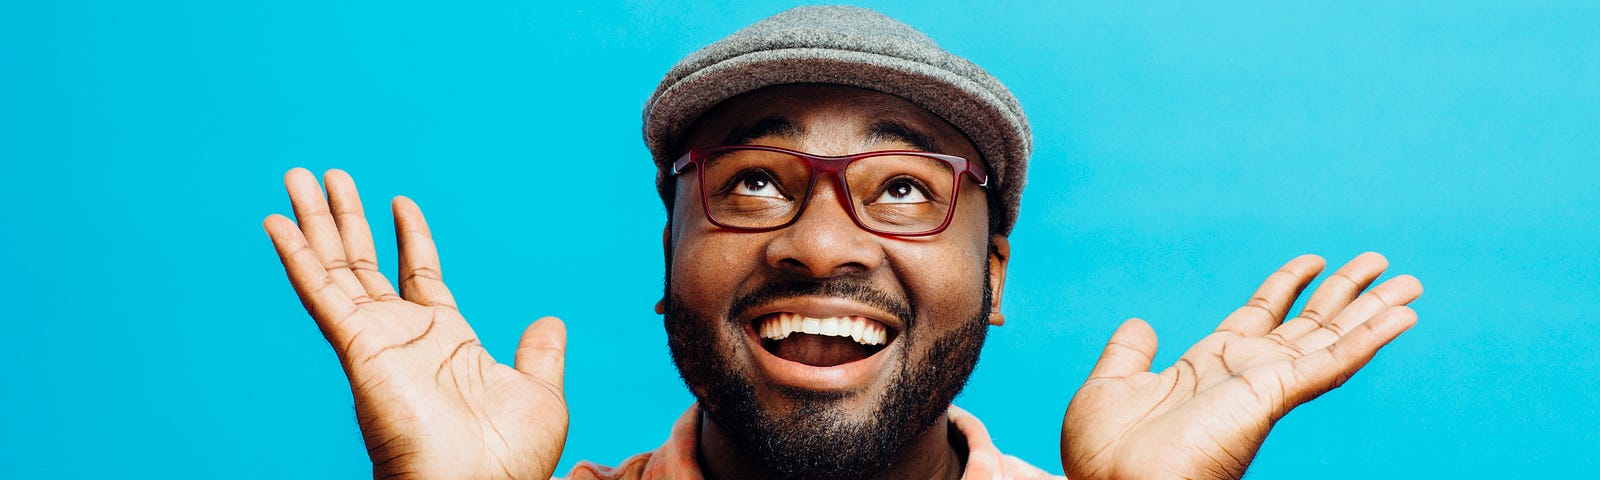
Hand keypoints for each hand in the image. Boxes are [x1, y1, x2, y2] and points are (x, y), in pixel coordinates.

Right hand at [264, 168, 567, 478]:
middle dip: (345, 219)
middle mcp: (405, 338)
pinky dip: (298, 258)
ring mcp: (377, 341)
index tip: (400, 200)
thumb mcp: (538, 394)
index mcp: (447, 343)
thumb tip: (550, 321)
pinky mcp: (358, 349)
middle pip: (366, 264)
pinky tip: (277, 223)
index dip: (411, 238)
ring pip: (337, 269)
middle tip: (324, 175)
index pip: (421, 276)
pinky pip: (321, 295)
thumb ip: (539, 355)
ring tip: (297, 176)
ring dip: (315, 223)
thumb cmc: (510, 462)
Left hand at [1061, 253, 1421, 479]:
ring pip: (1331, 340)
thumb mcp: (1111, 388)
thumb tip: (1141, 323)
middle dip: (1346, 294)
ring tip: (1412, 284)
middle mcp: (1242, 373)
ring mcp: (1261, 387)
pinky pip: (1328, 364)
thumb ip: (1129, 353)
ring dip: (1372, 311)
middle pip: (1307, 324)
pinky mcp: (1271, 398)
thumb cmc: (1103, 456)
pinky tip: (1399, 318)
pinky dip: (1366, 340)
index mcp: (1207, 367)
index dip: (1287, 286)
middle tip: (1383, 262)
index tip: (1314, 259)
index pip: (1258, 317)